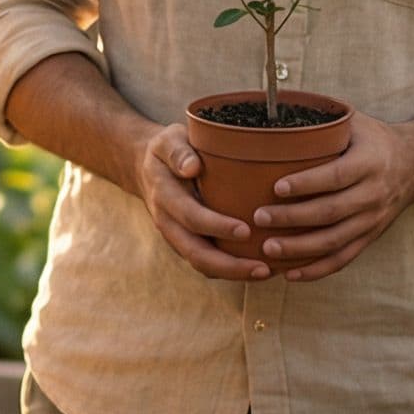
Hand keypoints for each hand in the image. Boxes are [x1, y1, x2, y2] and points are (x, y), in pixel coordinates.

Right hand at [134, 122, 269, 281]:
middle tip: (263, 268)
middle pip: (196, 253)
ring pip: (201, 264)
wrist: (146, 168)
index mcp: (165, 196)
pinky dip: (230, 270)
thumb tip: (192, 167)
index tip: (246, 230)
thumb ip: (178, 151)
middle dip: (229, 266)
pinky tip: (258, 267)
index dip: (217, 227)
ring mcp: (176, 237)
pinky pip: (207, 263)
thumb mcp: (169, 139)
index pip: (191, 217)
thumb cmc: (168, 150)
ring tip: (266, 272)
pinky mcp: (187, 243)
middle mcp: (168, 223)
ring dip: (232, 273)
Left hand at [254, 112, 413, 281]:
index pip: (336, 176)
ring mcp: (373, 219)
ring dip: (299, 248)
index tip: (276, 187)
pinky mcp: (370, 236)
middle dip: (293, 218)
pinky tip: (290, 274)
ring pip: (334, 241)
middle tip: (259, 217)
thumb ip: (322, 121)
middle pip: (331, 212)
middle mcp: (374, 193)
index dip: (306, 183)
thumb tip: (275, 111)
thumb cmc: (373, 139)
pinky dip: (316, 270)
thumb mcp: (355, 122)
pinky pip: (343, 259)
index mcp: (370, 162)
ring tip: (268, 248)